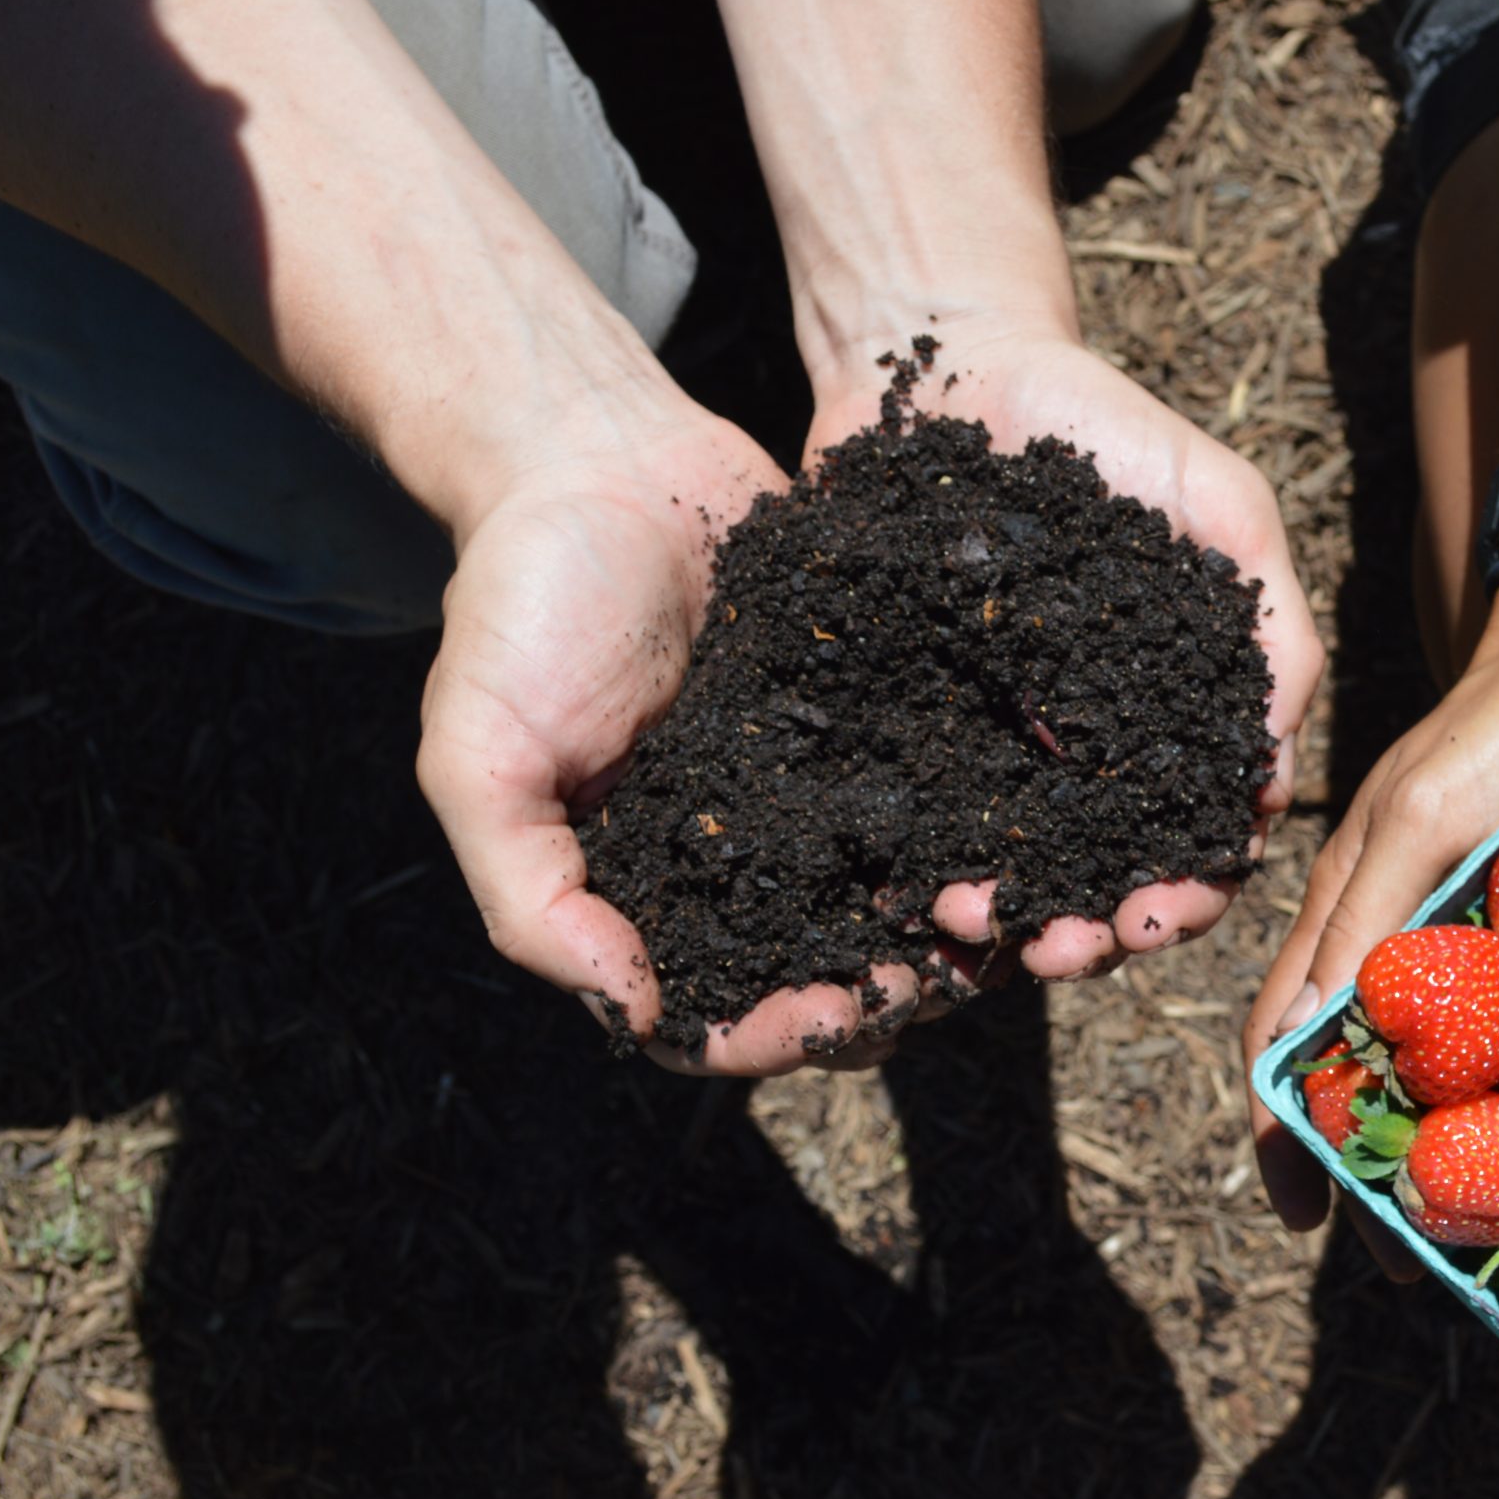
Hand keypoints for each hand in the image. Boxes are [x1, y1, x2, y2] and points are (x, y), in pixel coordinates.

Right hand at [416, 404, 925, 1075]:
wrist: (600, 460)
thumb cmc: (519, 606)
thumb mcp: (477, 758)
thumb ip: (530, 894)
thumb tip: (629, 1014)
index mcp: (641, 896)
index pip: (709, 1016)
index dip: (764, 1038)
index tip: (818, 1020)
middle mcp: (737, 865)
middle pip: (816, 975)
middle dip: (875, 998)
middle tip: (926, 981)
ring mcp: (813, 798)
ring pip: (890, 904)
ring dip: (939, 934)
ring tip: (987, 929)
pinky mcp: (876, 728)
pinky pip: (934, 799)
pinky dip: (973, 833)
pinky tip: (1021, 839)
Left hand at [804, 317, 1323, 986]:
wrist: (948, 363)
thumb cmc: (1105, 426)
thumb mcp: (1220, 504)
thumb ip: (1270, 625)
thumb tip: (1273, 770)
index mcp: (1169, 723)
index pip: (1194, 842)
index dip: (1187, 895)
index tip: (1157, 916)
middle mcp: (1081, 755)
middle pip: (1096, 880)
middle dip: (1087, 933)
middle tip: (1057, 949)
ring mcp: (987, 746)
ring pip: (1000, 867)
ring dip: (996, 916)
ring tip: (969, 919)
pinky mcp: (895, 723)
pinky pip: (904, 811)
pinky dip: (911, 862)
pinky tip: (905, 882)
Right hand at [1242, 600, 1498, 1246]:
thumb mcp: (1425, 820)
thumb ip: (1369, 922)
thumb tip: (1313, 1041)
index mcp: (1347, 911)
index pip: (1284, 1043)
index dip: (1287, 1135)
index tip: (1305, 1219)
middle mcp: (1392, 934)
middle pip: (1361, 1077)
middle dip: (1379, 1173)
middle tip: (1419, 1260)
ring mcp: (1464, 938)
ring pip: (1442, 1072)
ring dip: (1457, 1153)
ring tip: (1494, 1229)